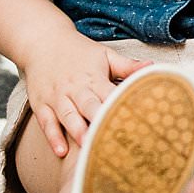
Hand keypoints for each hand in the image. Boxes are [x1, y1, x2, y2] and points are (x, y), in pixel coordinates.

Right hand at [20, 36, 147, 158]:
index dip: (120, 107)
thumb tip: (152, 66)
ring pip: (68, 116)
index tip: (134, 122)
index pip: (109, 93)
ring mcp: (57, 96)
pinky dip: (53, 137)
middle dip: (99, 121)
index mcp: (94, 77)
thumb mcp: (105, 54)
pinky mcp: (41, 104)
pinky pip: (46, 122)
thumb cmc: (78, 51)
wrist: (43, 41)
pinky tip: (61, 151)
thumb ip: (127, 66)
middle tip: (112, 138)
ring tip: (88, 146)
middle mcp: (75, 87)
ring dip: (78, 132)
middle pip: (88, 106)